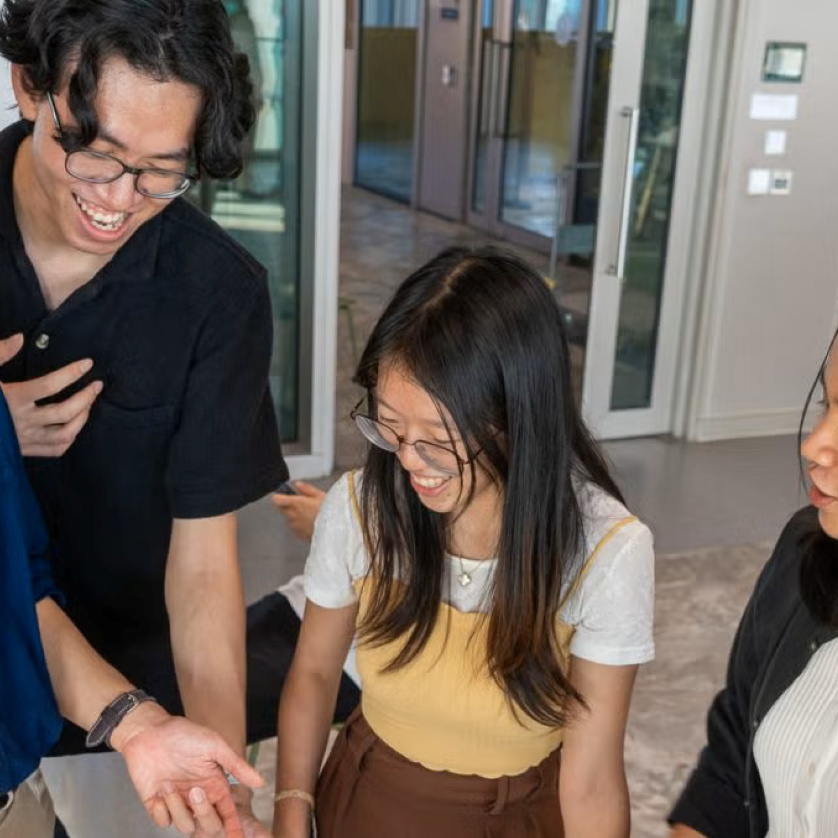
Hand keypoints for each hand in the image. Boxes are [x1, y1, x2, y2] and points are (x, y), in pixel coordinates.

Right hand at [0, 334, 102, 456]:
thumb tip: (19, 338)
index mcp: (12, 399)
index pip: (51, 385)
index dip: (72, 373)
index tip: (87, 363)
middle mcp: (22, 421)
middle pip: (65, 411)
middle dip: (86, 397)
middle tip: (97, 385)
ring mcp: (24, 439)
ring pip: (65, 433)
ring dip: (82, 418)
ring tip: (89, 404)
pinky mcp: (23, 450)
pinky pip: (54, 450)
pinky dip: (69, 439)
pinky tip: (74, 428)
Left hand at [114, 703, 263, 837]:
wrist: (151, 731)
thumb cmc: (185, 734)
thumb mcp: (215, 746)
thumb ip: (237, 766)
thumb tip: (261, 782)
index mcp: (214, 785)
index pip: (228, 812)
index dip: (233, 826)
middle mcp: (198, 797)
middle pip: (209, 824)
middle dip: (203, 812)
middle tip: (195, 791)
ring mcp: (178, 802)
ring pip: (185, 825)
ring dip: (177, 807)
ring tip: (169, 784)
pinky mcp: (157, 804)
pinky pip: (163, 821)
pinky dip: (163, 811)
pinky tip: (160, 792)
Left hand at [272, 481, 325, 541]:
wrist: (335, 530)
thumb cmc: (329, 512)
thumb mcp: (320, 495)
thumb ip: (306, 489)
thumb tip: (298, 485)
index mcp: (296, 503)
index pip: (276, 499)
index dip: (279, 496)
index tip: (284, 494)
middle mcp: (292, 515)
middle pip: (281, 509)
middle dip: (288, 505)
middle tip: (301, 504)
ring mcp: (295, 526)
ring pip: (289, 518)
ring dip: (295, 516)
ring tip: (310, 514)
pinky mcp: (299, 535)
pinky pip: (296, 528)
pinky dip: (300, 525)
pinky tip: (312, 523)